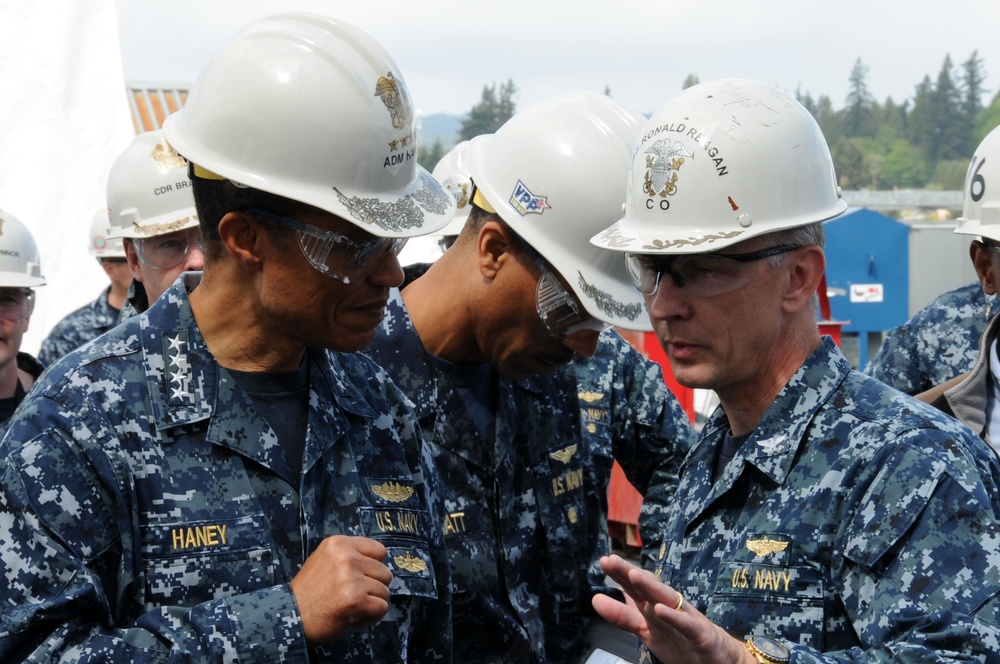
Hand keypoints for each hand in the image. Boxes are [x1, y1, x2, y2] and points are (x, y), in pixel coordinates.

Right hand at [290, 535, 392, 645]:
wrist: (289, 616)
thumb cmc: (309, 592)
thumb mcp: (325, 560)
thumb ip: (349, 556)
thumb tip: (378, 563)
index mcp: (339, 543)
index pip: (379, 551)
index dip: (373, 568)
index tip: (359, 578)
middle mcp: (346, 557)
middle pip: (384, 572)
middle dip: (373, 588)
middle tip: (352, 596)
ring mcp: (352, 578)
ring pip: (385, 591)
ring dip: (371, 603)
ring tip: (351, 607)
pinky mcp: (356, 599)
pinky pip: (382, 607)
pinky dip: (371, 617)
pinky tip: (353, 617)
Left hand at [592, 555, 755, 663]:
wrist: (719, 660)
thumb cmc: (680, 641)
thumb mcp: (646, 629)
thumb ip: (623, 615)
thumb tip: (596, 599)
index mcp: (655, 607)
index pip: (636, 588)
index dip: (621, 576)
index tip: (604, 561)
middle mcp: (670, 608)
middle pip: (649, 588)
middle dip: (631, 574)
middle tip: (613, 560)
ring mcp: (686, 619)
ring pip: (668, 599)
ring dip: (651, 586)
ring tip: (633, 575)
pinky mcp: (701, 635)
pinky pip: (687, 625)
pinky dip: (675, 617)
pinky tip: (660, 609)